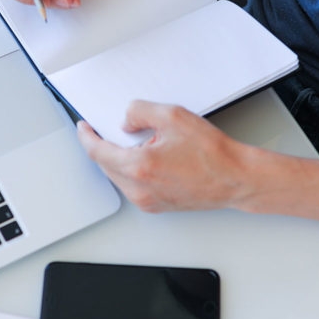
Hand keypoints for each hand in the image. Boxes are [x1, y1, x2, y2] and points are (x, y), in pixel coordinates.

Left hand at [76, 100, 252, 212]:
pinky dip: (133, 170)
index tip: (83, 127)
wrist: (235, 180)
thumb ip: (140, 112)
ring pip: (118, 176)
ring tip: (146, 144)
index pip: (97, 151)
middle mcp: (139, 189)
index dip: (86, 136)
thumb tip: (125, 121)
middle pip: (106, 164)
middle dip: (106, 145)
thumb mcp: (174, 117)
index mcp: (139, 167)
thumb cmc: (212, 154)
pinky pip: (132, 186)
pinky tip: (151, 158)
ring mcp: (146, 201)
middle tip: (118, 129)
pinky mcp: (155, 206)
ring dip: (121, 158)